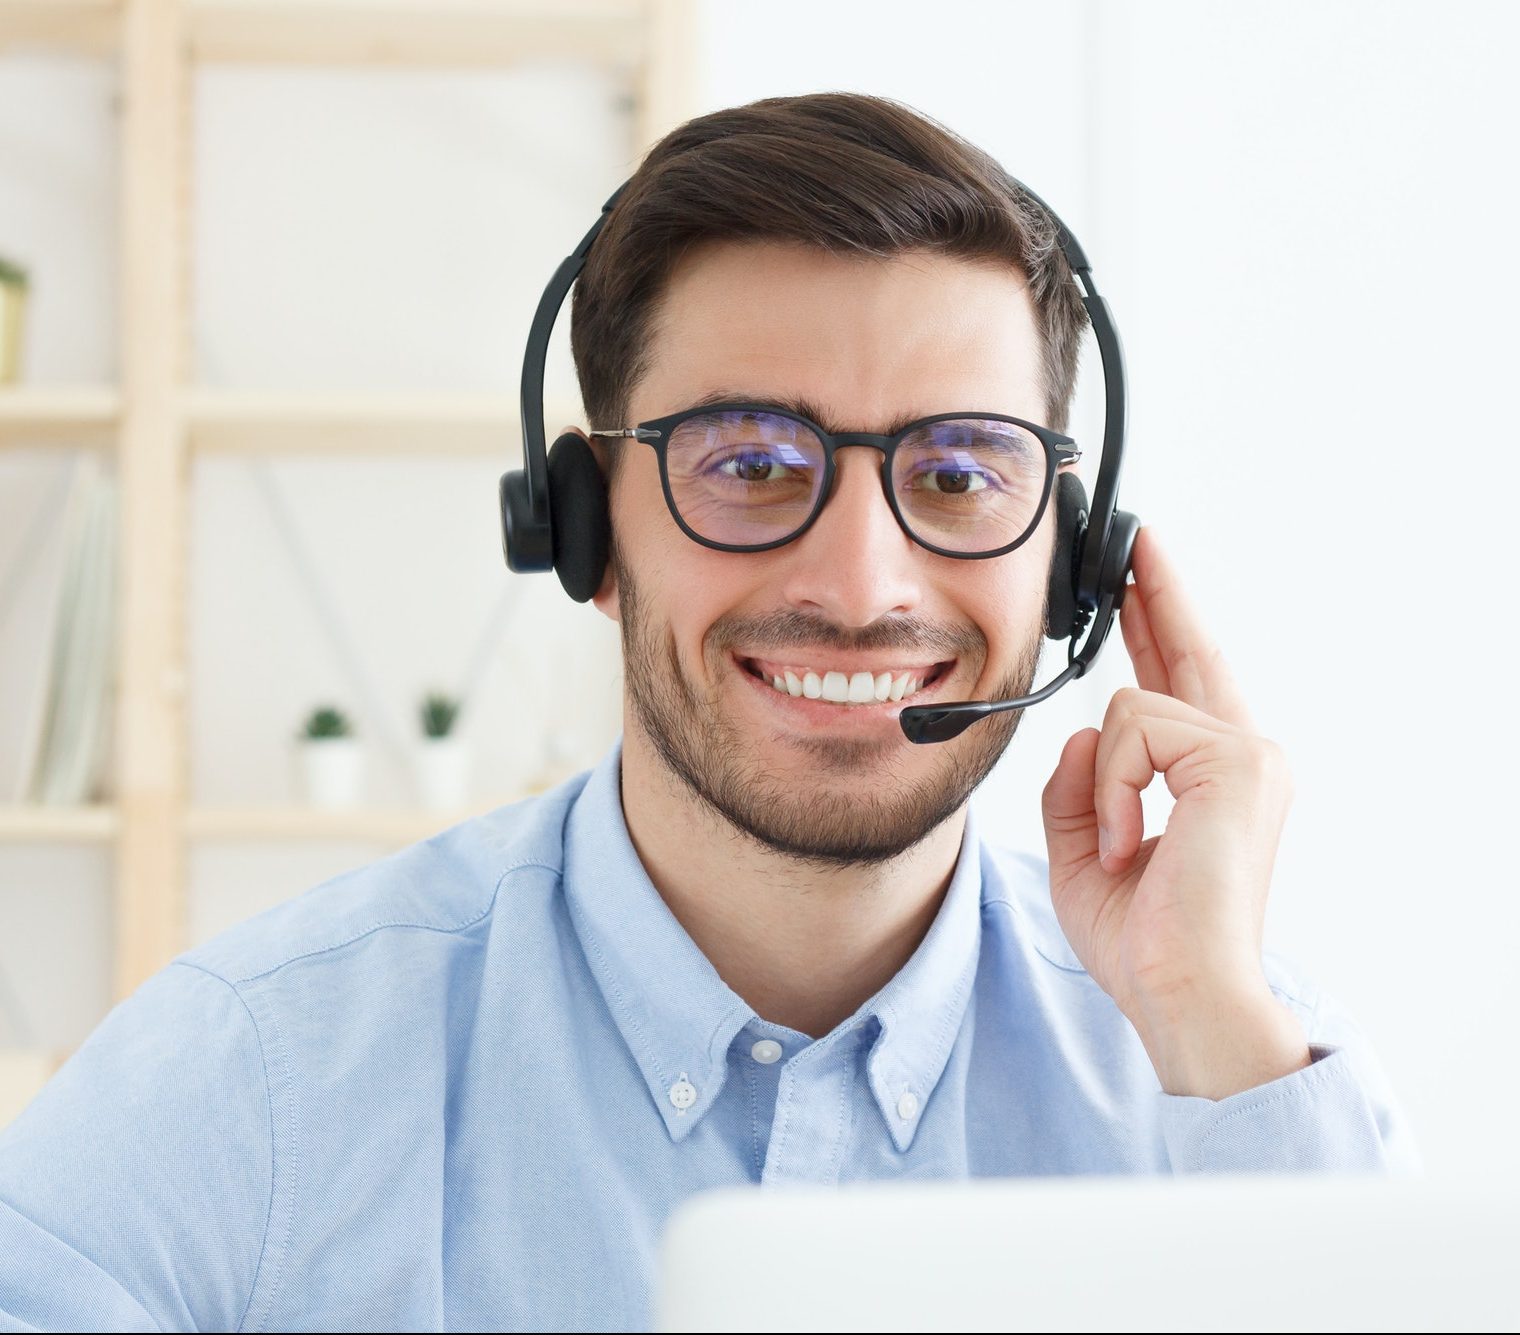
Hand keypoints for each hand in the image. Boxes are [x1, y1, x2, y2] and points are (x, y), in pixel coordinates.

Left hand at [1040, 527, 1310, 1098]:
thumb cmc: (1144, 939)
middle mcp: (1244, 757)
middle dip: (1157, 593)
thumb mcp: (1083, 850)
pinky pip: (1131, 730)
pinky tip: (1128, 840)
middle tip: (1138, 539)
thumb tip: (1082, 731)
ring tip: (1118, 845)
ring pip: (1129, 706)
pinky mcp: (1239, 761)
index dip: (1158, 625)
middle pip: (1190, 652)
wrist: (1181, 993)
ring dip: (1101, 784)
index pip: (1180, 684)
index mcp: (1212, 779)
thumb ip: (1079, 784)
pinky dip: (1110, 790)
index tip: (1142, 578)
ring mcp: (1250, 755)